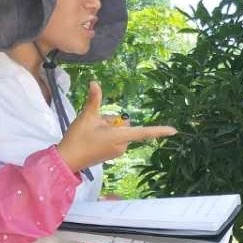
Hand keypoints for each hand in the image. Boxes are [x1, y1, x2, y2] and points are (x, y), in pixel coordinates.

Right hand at [57, 81, 175, 172]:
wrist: (68, 159)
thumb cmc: (77, 138)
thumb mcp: (86, 116)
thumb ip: (94, 100)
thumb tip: (95, 82)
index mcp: (119, 137)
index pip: (144, 132)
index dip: (159, 131)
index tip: (174, 131)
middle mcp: (122, 146)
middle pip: (125, 125)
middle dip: (112, 121)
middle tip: (95, 125)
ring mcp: (118, 151)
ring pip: (119, 132)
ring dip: (108, 128)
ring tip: (93, 133)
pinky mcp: (113, 154)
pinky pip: (115, 139)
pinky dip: (107, 135)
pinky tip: (94, 138)